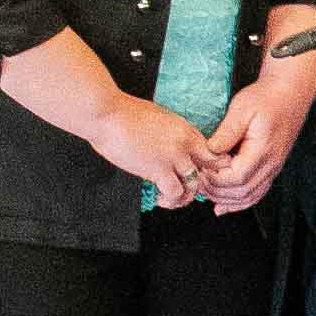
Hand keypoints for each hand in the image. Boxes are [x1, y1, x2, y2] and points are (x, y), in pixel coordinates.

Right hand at [90, 95, 223, 203]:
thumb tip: (165, 148)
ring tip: (171, 198)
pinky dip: (170, 200)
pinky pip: (175, 192)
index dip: (202, 167)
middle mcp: (184, 143)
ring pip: (193, 186)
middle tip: (183, 189)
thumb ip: (168, 135)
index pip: (208, 152)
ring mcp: (174, 156)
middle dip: (195, 183)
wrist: (107, 114)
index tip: (192, 174)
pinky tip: (161, 199)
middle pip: (205, 170)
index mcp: (184, 128)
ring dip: (184, 196)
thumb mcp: (156, 119)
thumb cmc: (122, 114)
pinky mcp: (158, 169)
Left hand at [203, 54, 315, 211]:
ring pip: (250, 196)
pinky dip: (240, 202)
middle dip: (216, 191)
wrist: (290, 93)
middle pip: (242, 191)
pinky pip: (257, 192)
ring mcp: (273, 168)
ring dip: (226, 200)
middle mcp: (271, 164)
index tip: (199, 171)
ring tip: (206, 194)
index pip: (236, 178)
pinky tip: (224, 205)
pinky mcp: (272, 167)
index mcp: (263, 150)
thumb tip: (209, 153)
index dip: (215, 179)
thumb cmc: (266, 98)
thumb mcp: (241, 109)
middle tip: (196, 182)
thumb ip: (225, 133)